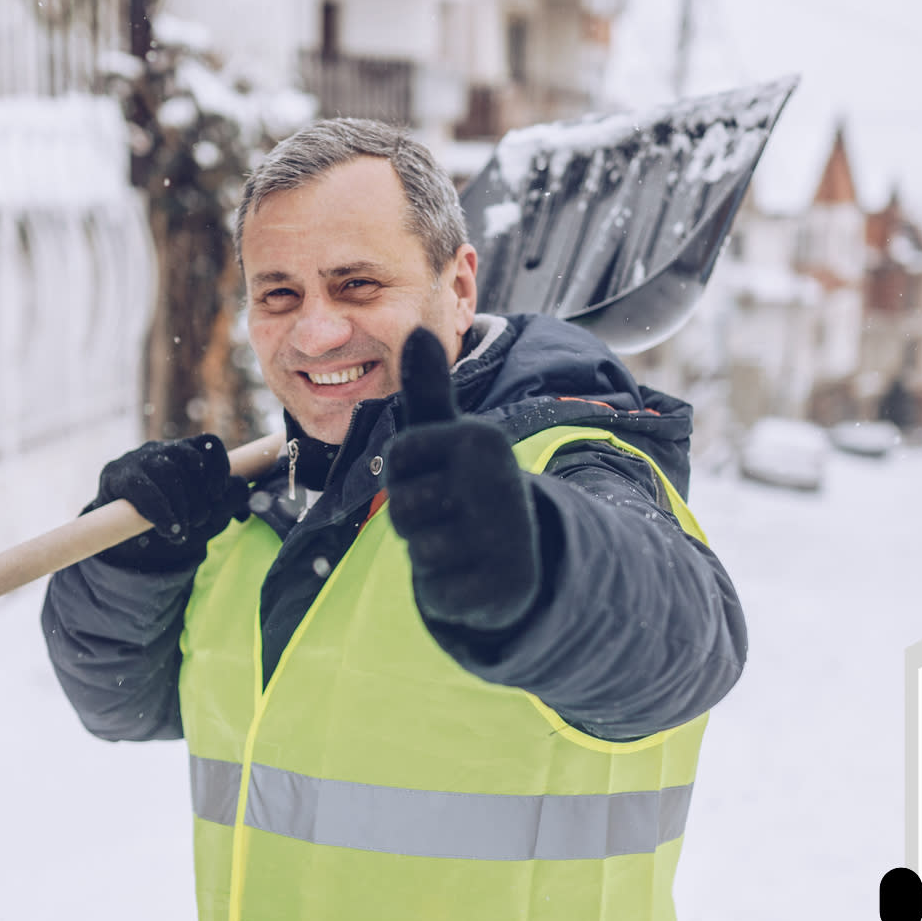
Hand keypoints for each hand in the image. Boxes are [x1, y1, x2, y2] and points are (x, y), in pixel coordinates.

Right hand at [88, 433, 249, 571]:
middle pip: (190, 461)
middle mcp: (162, 450)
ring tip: (182, 531)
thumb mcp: (204, 516)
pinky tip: (169, 530)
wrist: (125, 541)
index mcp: (185, 454)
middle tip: (199, 522)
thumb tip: (242, 485)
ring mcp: (138, 459)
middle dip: (200, 498)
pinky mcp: (117, 475)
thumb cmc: (169, 522)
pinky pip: (143, 487)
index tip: (218, 495)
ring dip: (181, 506)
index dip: (220, 467)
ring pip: (168, 471)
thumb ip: (227, 502)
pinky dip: (161, 511)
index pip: (209, 444)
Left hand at [383, 327, 541, 632]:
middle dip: (413, 517)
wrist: (525, 554)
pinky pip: (437, 591)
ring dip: (429, 553)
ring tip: (460, 541)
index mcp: (481, 438)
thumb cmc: (467, 484)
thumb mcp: (447, 434)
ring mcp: (503, 536)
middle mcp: (497, 481)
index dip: (404, 473)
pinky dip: (446, 589)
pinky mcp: (500, 586)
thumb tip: (418, 328)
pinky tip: (472, 574)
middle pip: (401, 505)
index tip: (437, 474)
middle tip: (449, 513)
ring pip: (418, 550)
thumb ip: (428, 388)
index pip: (396, 457)